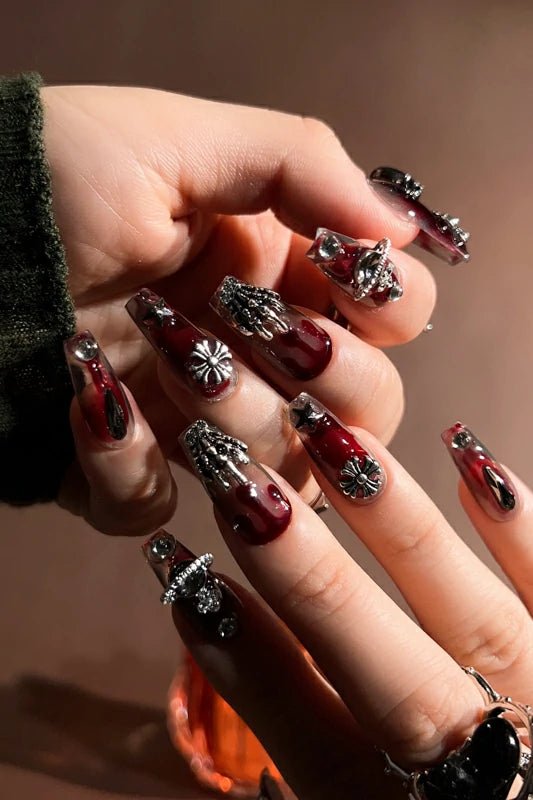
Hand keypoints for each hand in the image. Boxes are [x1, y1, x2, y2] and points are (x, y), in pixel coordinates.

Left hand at [46, 86, 436, 532]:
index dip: (386, 308)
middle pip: (365, 411)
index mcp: (279, 273)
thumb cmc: (56, 173)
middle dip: (323, 372)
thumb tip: (401, 231)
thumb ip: (302, 167)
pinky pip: (158, 507)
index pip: (394, 316)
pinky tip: (91, 399)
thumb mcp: (181, 142)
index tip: (333, 272)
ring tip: (156, 345)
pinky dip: (127, 468)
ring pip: (276, 474)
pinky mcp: (123, 465)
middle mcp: (253, 351)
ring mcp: (192, 418)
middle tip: (250, 323)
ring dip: (228, 410)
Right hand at [144, 409, 531, 798]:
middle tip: (242, 485)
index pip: (311, 736)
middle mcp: (484, 762)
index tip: (184, 572)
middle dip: (311, 579)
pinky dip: (519, 530)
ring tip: (338, 442)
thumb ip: (311, 747)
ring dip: (402, 528)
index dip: (244, 657)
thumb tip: (233, 642)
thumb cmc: (459, 799)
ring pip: (476, 618)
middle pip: (390, 676)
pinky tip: (471, 458)